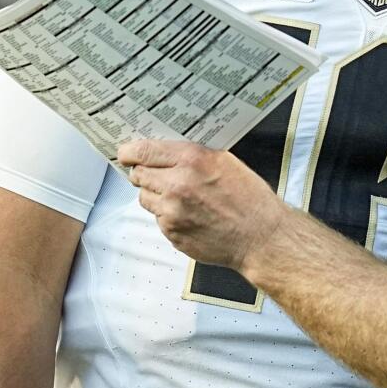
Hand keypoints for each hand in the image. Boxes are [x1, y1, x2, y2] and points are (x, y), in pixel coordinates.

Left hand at [118, 140, 285, 271]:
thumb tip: (162, 151)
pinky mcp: (172, 233)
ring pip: (145, 198)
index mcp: (192, 160)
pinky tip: (190, 215)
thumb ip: (192, 154)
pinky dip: (168, 215)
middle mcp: (177, 184)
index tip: (125, 153)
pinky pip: (158, 218)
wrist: (260, 236)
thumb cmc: (249, 197)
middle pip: (139, 175)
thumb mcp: (224, 161)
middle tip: (159, 175)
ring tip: (181, 198)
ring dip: (156, 195)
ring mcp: (172, 212)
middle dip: (145, 173)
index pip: (143, 151)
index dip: (130, 152)